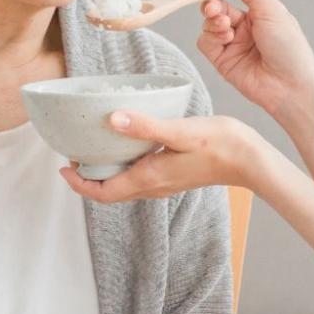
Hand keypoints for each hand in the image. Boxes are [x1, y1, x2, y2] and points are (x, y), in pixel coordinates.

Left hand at [58, 111, 286, 204]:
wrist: (249, 160)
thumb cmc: (219, 145)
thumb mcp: (180, 131)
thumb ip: (145, 127)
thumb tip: (112, 120)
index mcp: (148, 179)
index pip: (103, 192)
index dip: (79, 183)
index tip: (64, 167)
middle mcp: (153, 187)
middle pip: (110, 193)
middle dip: (88, 179)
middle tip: (74, 157)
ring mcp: (164, 184)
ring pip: (124, 187)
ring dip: (105, 175)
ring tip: (95, 152)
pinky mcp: (173, 176)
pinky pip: (139, 179)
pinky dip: (124, 169)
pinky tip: (127, 147)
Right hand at [197, 0, 313, 117]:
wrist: (290, 87)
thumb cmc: (289, 49)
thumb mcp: (271, 10)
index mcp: (260, 11)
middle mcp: (246, 26)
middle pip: (217, 5)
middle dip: (212, 3)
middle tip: (215, 7)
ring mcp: (233, 44)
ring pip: (209, 23)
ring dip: (213, 20)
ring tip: (226, 27)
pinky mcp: (223, 61)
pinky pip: (205, 42)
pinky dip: (210, 37)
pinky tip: (226, 40)